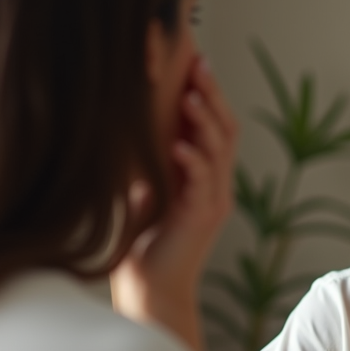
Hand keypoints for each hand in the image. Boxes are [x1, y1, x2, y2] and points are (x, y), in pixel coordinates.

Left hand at [110, 57, 237, 350]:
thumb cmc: (140, 242)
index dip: (208, 92)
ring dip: (205, 122)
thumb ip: (146, 158)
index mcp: (204, 175)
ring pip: (220, 151)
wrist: (150, 289)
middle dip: (212, 94)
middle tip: (198, 65)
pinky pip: (205, 183)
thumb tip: (124, 117)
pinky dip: (194, 162)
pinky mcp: (204, 218)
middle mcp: (216, 184)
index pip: (214, 124)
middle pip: (225, 129)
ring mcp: (214, 200)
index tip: (193, 61)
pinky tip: (179, 147)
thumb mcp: (144, 187)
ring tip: (191, 96)